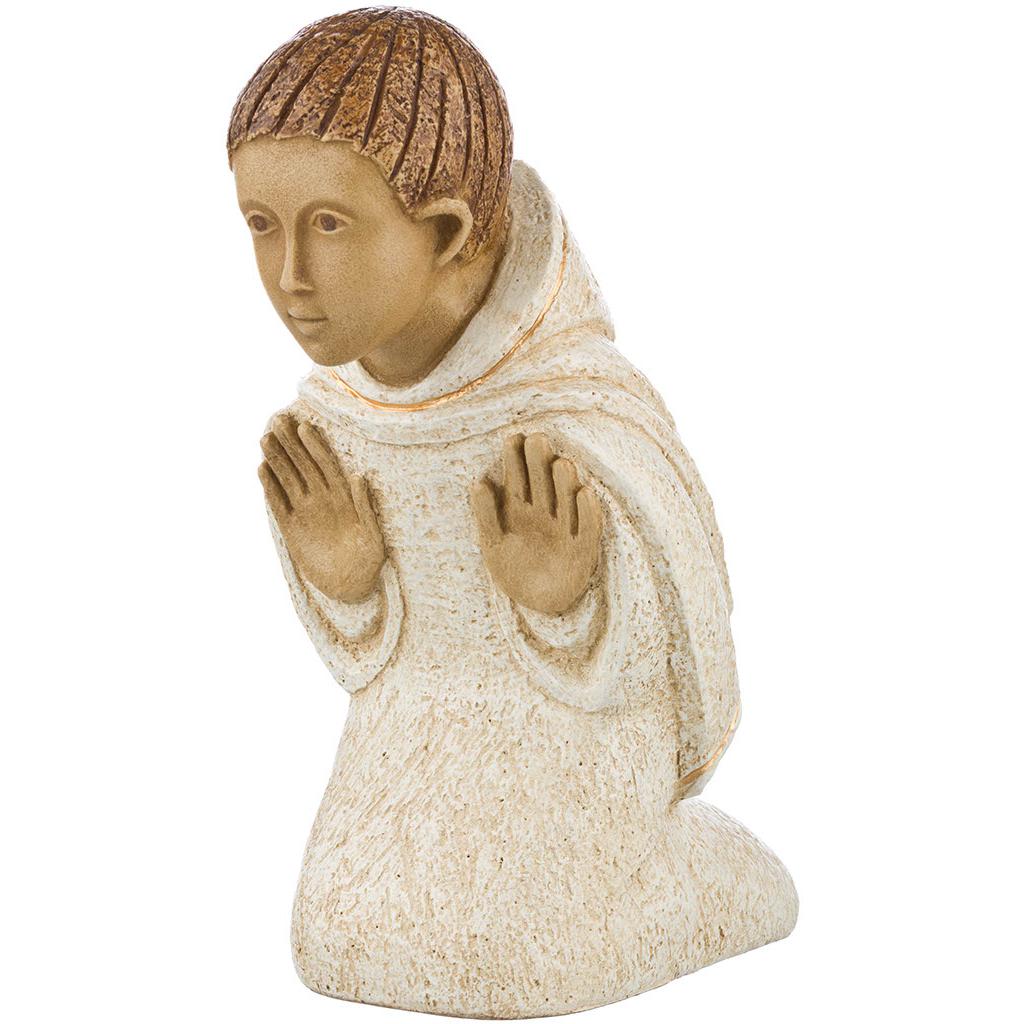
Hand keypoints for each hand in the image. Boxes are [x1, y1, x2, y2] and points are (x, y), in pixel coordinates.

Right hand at [258, 415, 384, 602]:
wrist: (352, 585)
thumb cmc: (370, 560)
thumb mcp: (373, 534)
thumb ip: (365, 507)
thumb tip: (360, 478)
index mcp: (343, 497)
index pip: (327, 465)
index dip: (316, 446)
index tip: (306, 426)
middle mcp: (322, 500)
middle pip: (304, 466)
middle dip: (292, 444)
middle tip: (278, 420)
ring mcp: (306, 512)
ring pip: (288, 479)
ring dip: (277, 460)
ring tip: (265, 439)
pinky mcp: (292, 529)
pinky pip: (278, 504)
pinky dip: (270, 488)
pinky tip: (261, 469)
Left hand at [471, 433, 601, 614]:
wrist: (535, 604)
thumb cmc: (512, 569)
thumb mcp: (492, 543)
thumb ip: (486, 515)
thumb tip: (478, 483)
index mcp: (520, 509)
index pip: (518, 479)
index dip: (515, 459)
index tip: (512, 438)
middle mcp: (545, 514)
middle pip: (543, 484)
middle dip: (540, 463)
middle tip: (537, 440)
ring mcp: (565, 530)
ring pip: (567, 501)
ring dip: (564, 484)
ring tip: (561, 464)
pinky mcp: (583, 550)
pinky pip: (587, 529)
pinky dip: (587, 513)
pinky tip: (584, 494)